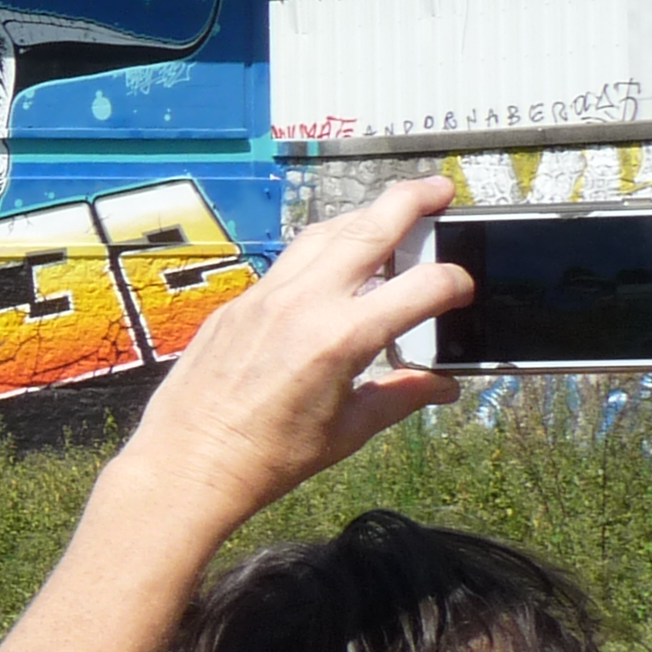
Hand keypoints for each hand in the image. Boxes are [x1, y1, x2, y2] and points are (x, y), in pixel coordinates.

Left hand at [108, 174, 462, 536]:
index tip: (463, 291)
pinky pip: (288, 262)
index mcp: (340, 338)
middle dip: (409, 201)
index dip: (455, 284)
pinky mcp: (238, 304)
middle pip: (367, 229)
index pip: (422, 286)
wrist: (187, 462)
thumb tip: (443, 385)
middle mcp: (302, 304)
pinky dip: (321, 250)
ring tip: (392, 215)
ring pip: (322, 235)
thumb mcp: (348, 431)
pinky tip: (335, 262)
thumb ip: (401, 396)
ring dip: (362, 218)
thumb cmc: (269, 458)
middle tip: (439, 189)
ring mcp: (264, 298)